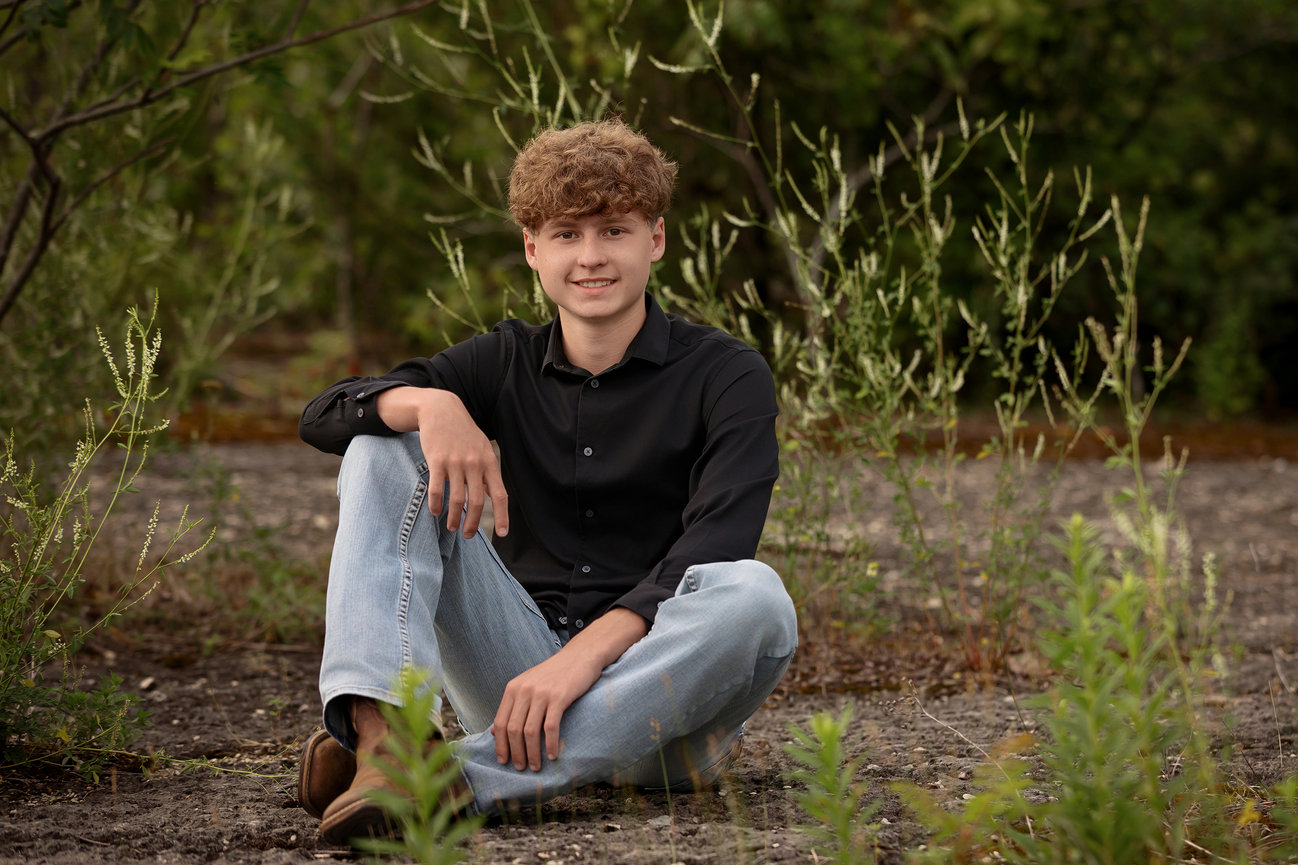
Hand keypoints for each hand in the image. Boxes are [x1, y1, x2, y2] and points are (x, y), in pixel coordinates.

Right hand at [376, 387, 508, 538]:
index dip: (503, 516)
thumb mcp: (481, 448)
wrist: (441, 409)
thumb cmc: (463, 433)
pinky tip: (435, 512)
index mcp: (489, 462)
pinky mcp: (437, 460)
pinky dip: (436, 505)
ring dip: (454, 518)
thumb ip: (486, 472)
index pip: (499, 494)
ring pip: (456, 499)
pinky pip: (437, 489)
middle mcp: (475, 463)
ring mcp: (456, 462)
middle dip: (473, 524)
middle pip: (476, 502)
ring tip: (452, 527)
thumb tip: (490, 495)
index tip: (501, 534)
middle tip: (468, 535)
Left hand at [491, 652, 602, 770]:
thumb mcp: (528, 685)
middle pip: (513, 729)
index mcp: (513, 688)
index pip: (500, 722)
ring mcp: (542, 693)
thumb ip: (513, 705)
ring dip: (532, 753)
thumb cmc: (554, 674)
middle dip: (515, 753)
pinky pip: (550, 727)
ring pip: (530, 731)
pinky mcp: (560, 697)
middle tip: (521, 768)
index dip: (500, 745)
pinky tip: (553, 755)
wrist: (580, 656)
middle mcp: (524, 690)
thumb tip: (494, 731)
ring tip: (536, 766)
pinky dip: (550, 744)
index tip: (503, 761)